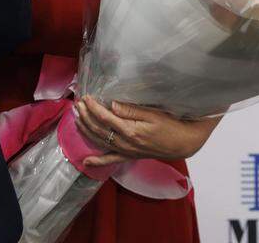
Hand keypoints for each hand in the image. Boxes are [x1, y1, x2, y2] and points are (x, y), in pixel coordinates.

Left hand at [74, 95, 217, 167]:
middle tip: (78, 104)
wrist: (182, 143)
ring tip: (76, 118)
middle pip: (98, 129)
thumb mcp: (153, 114)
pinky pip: (110, 160)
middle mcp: (125, 143)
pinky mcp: (128, 156)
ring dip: (86, 130)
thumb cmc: (170, 125)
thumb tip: (111, 105)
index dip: (93, 107)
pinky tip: (86, 160)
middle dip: (86, 116)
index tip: (86, 97)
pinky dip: (97, 161)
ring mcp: (125, 151)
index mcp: (130, 130)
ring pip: (99, 141)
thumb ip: (131, 110)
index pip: (105, 117)